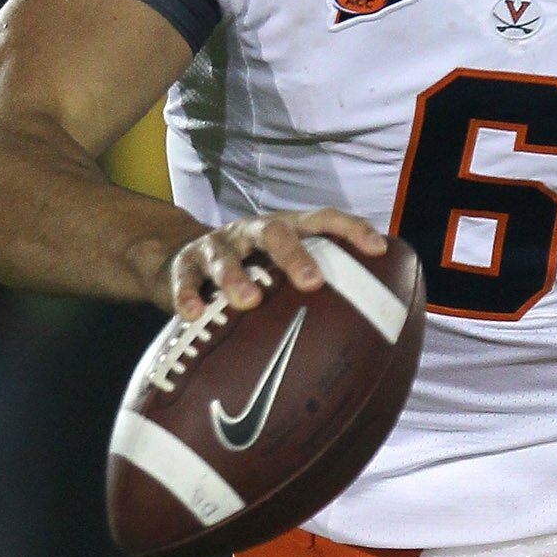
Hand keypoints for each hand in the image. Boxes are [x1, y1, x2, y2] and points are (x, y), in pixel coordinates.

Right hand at [163, 207, 388, 320]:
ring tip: (248, 301)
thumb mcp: (279, 273)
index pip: (322, 219)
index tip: (377, 249)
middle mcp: (252, 232)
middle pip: (275, 232)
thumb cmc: (248, 274)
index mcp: (284, 229)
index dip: (350, 229)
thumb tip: (371, 337)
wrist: (179, 261)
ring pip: (226, 254)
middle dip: (295, 255)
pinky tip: (194, 314)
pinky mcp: (184, 265)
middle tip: (312, 282)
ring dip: (236, 276)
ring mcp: (217, 246)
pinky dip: (188, 295)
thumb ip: (314, 293)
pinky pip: (184, 279)